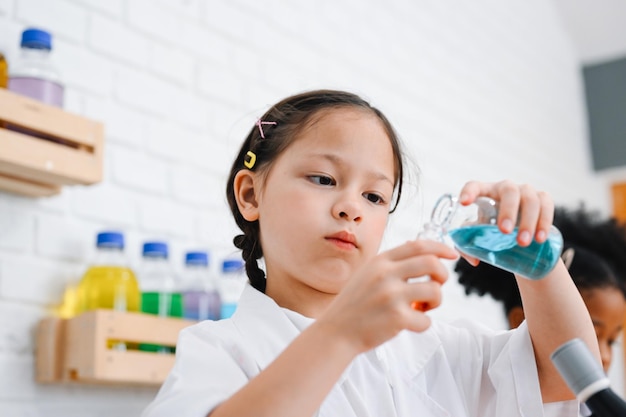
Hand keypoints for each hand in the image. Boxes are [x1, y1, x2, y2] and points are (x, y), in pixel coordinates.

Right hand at [317, 240, 457, 353]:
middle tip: (436, 286)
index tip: (451, 254)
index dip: (440, 247)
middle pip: (432, 263)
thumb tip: (423, 252)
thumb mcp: (367, 274)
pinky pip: (427, 320)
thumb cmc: (355, 305)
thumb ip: (391, 264)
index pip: (417, 245)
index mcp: (380, 261)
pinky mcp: (397, 318)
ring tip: (421, 308)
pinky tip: (410, 324)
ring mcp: (391, 296)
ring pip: (435, 290)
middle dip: (442, 275)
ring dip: (435, 301)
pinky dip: (423, 324)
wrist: (336, 331)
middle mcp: (386, 274)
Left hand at [459, 180, 553, 247]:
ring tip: (523, 242)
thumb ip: (468, 247)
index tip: (464, 203)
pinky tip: (540, 238)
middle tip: (504, 232)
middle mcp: (505, 188)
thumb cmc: (492, 231)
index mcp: (485, 193)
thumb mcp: (478, 235)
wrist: (518, 234)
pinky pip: (546, 204)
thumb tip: (475, 260)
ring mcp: (526, 191)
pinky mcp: (543, 198)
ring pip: (530, 199)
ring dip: (528, 221)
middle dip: (508, 211)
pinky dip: (545, 221)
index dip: (469, 191)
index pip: (474, 186)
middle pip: (509, 191)